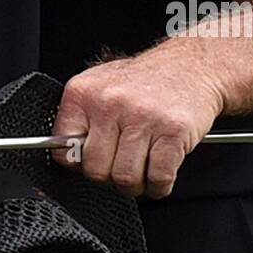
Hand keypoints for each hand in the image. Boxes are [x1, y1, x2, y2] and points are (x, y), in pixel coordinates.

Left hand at [51, 44, 224, 198]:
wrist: (190, 66)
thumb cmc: (143, 81)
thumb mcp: (100, 87)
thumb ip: (80, 120)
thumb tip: (66, 156)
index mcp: (83, 93)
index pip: (63, 149)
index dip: (79, 163)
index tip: (93, 160)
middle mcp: (110, 102)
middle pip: (95, 170)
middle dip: (109, 178)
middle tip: (121, 166)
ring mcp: (142, 117)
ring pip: (126, 179)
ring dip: (136, 185)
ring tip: (142, 168)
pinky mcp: (173, 131)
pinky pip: (158, 179)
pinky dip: (159, 186)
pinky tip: (160, 172)